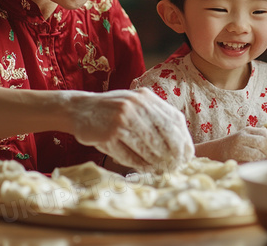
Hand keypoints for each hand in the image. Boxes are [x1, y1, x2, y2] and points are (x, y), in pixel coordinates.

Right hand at [63, 88, 194, 169]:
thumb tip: (180, 142)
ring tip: (161, 169)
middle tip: (175, 166)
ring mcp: (122, 120)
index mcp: (146, 97)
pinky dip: (140, 165)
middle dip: (173, 155)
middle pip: (165, 136)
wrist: (79, 108)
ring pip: (149, 148)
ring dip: (157, 162)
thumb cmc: (112, 110)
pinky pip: (131, 156)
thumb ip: (155, 116)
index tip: (187, 155)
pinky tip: (145, 168)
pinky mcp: (109, 135)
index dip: (184, 140)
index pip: (174, 120)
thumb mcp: (135, 104)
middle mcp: (136, 105)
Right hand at [213, 126, 266, 162]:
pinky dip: (260, 160)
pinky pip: (253, 156)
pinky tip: (261, 164)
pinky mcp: (235, 153)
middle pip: (265, 140)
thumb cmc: (234, 149)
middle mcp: (244, 135)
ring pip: (260, 147)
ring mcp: (239, 143)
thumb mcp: (247, 141)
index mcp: (249, 130)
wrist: (215, 152)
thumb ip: (260, 141)